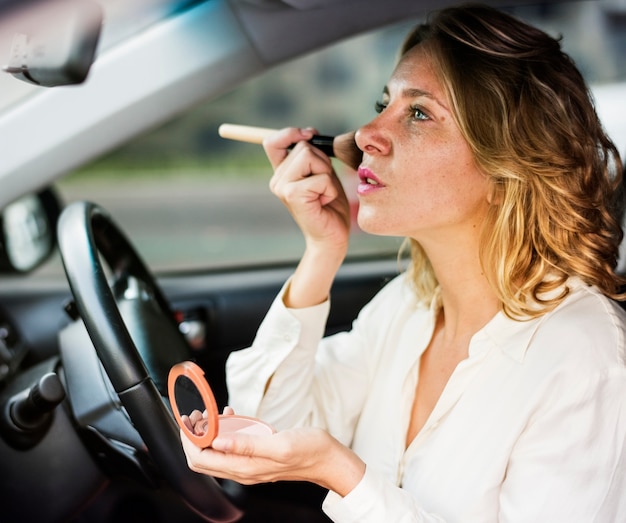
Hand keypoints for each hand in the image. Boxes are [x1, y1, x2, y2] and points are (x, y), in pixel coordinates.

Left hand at [180, 425, 364, 496]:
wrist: (327, 458)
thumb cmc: (308, 450)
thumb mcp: (279, 444)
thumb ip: (248, 445)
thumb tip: (218, 442)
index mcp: (245, 468)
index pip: (201, 459)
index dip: (190, 440)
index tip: (189, 419)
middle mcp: (243, 470)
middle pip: (202, 458)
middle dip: (193, 437)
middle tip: (197, 414)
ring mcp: (248, 464)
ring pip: (214, 452)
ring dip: (206, 434)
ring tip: (209, 413)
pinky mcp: (255, 457)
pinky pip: (229, 447)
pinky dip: (223, 432)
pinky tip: (230, 416)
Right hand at [263, 127, 351, 307]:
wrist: (332, 237)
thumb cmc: (330, 206)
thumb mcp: (322, 172)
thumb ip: (313, 155)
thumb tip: (310, 134)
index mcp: (281, 173)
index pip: (273, 141)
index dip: (291, 133)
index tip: (310, 135)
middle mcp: (277, 179)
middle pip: (302, 145)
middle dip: (322, 161)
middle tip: (324, 185)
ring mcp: (282, 187)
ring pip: (310, 156)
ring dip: (327, 174)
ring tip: (324, 193)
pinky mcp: (292, 195)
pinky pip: (319, 176)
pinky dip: (329, 187)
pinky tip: (324, 202)